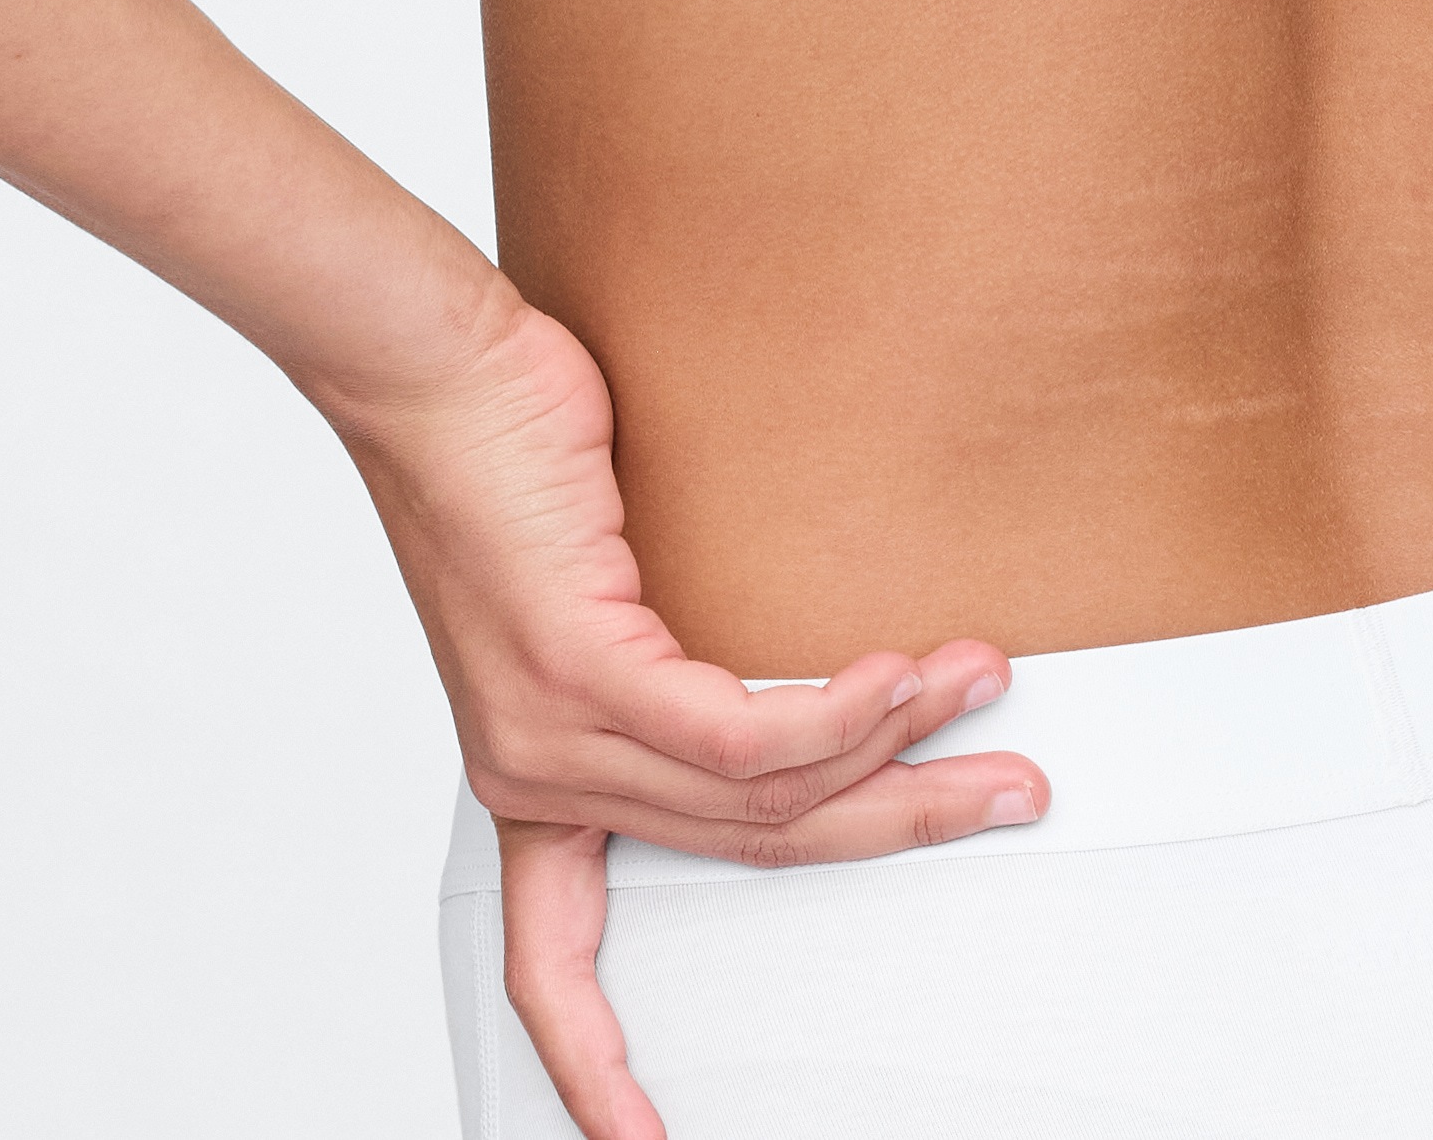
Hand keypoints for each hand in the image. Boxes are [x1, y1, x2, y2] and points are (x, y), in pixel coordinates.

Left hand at [321, 295, 1045, 1139]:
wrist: (430, 368)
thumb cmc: (506, 449)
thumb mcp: (593, 583)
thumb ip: (673, 659)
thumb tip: (797, 670)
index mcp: (532, 777)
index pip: (550, 965)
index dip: (595, 1064)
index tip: (644, 1139)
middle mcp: (537, 773)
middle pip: (750, 852)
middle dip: (896, 835)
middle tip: (1002, 799)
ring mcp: (555, 730)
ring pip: (765, 796)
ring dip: (900, 750)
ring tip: (980, 691)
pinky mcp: (581, 667)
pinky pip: (742, 736)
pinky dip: (843, 714)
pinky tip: (904, 676)